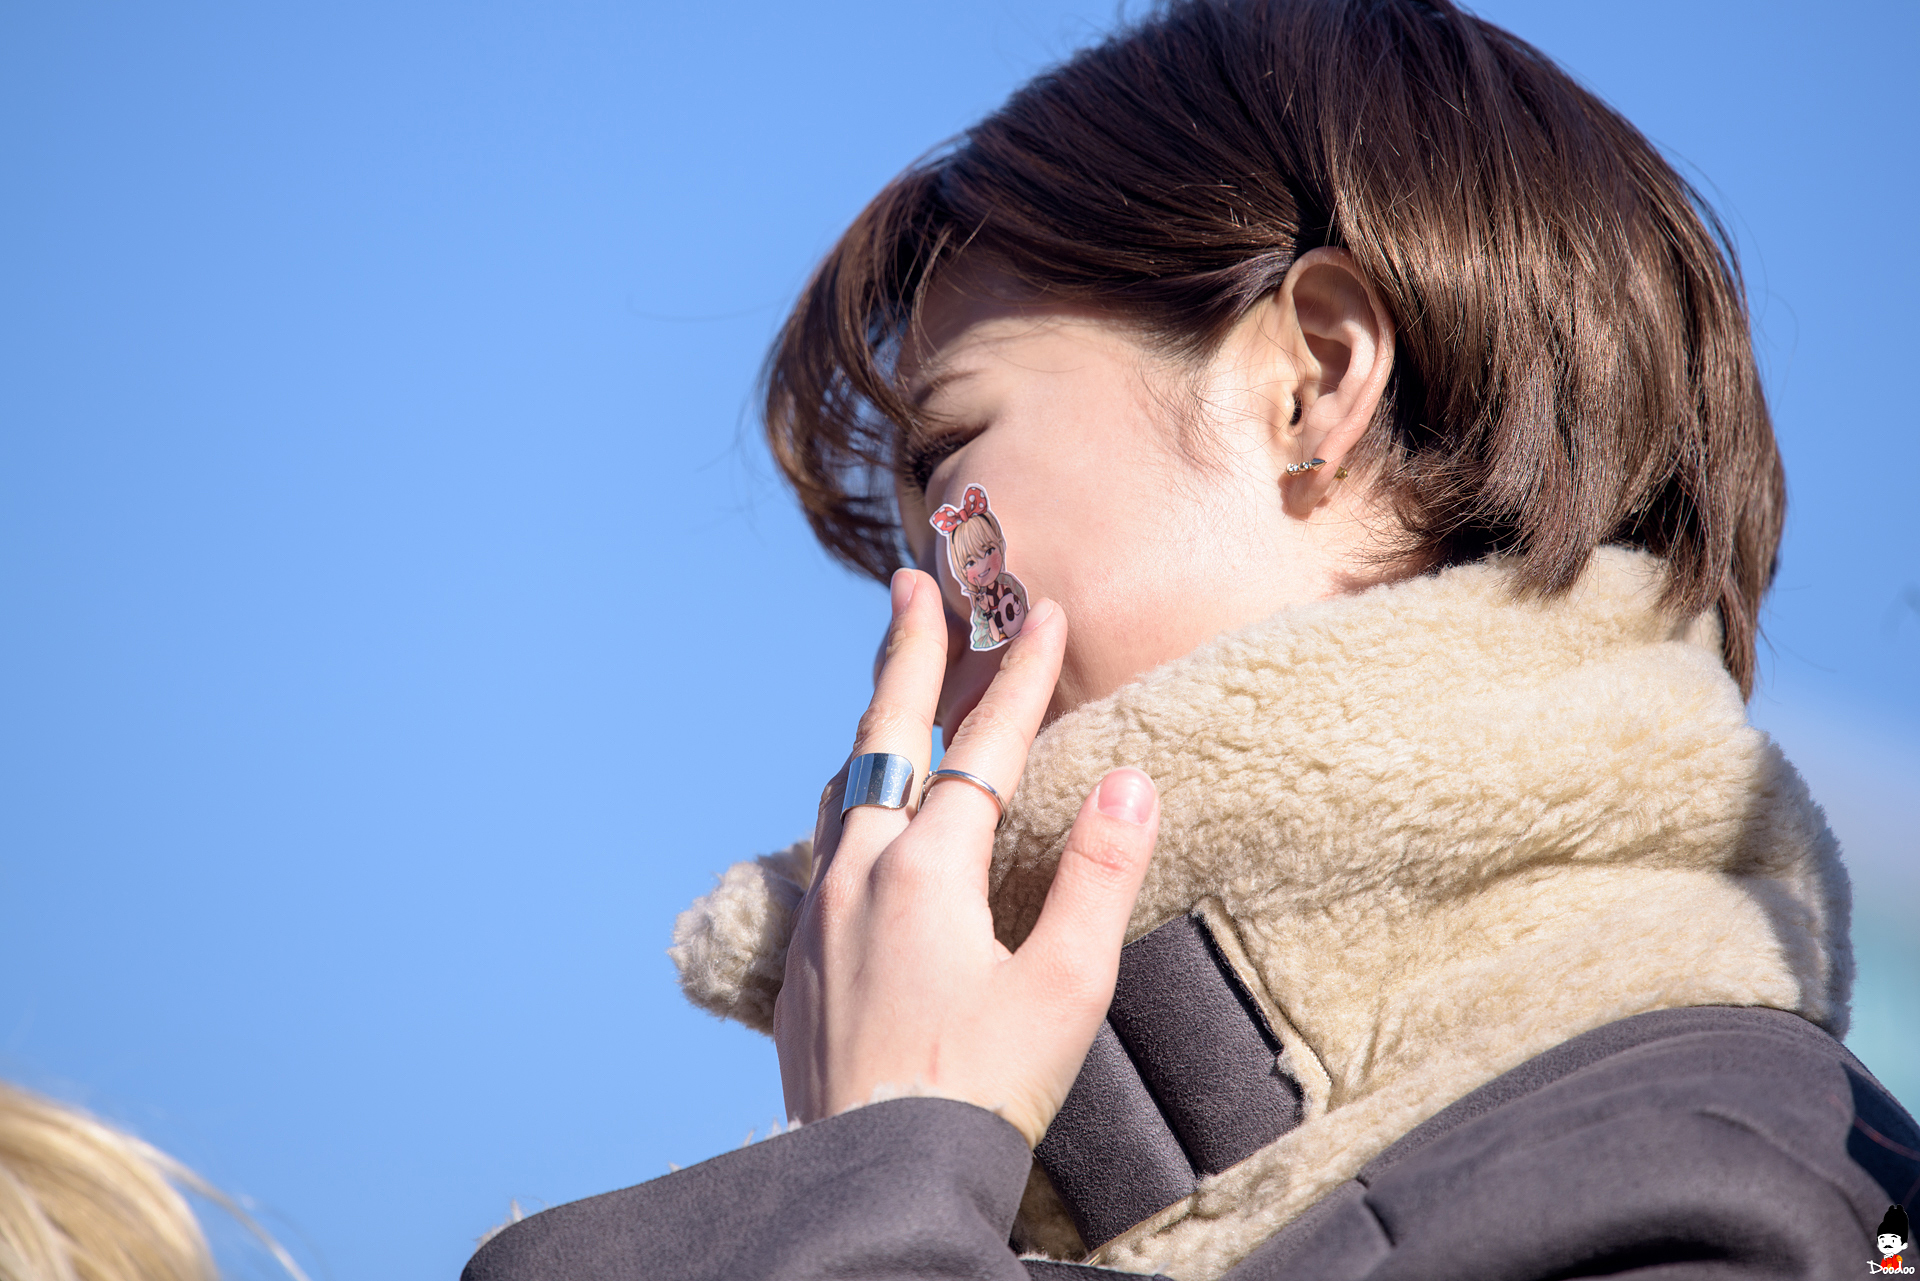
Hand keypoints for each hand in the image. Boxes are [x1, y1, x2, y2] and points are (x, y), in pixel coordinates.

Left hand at [773, 568, 1158, 1146]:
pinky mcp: (803, 963)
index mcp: (925, 872)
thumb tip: (1131, 780)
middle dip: (906, 655)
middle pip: (884, 737)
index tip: (1039, 608)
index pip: (982, 748)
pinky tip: (860, 819)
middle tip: (912, 584)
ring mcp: (819, 917)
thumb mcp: (1066, 988)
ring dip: (875, 728)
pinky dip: (852, 800)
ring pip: (844, 790)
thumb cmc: (982, 1092)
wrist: (873, 1183)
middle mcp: (858, 875)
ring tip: (892, 690)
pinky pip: (824, 848)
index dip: (1016, 676)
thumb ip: (1100, 876)